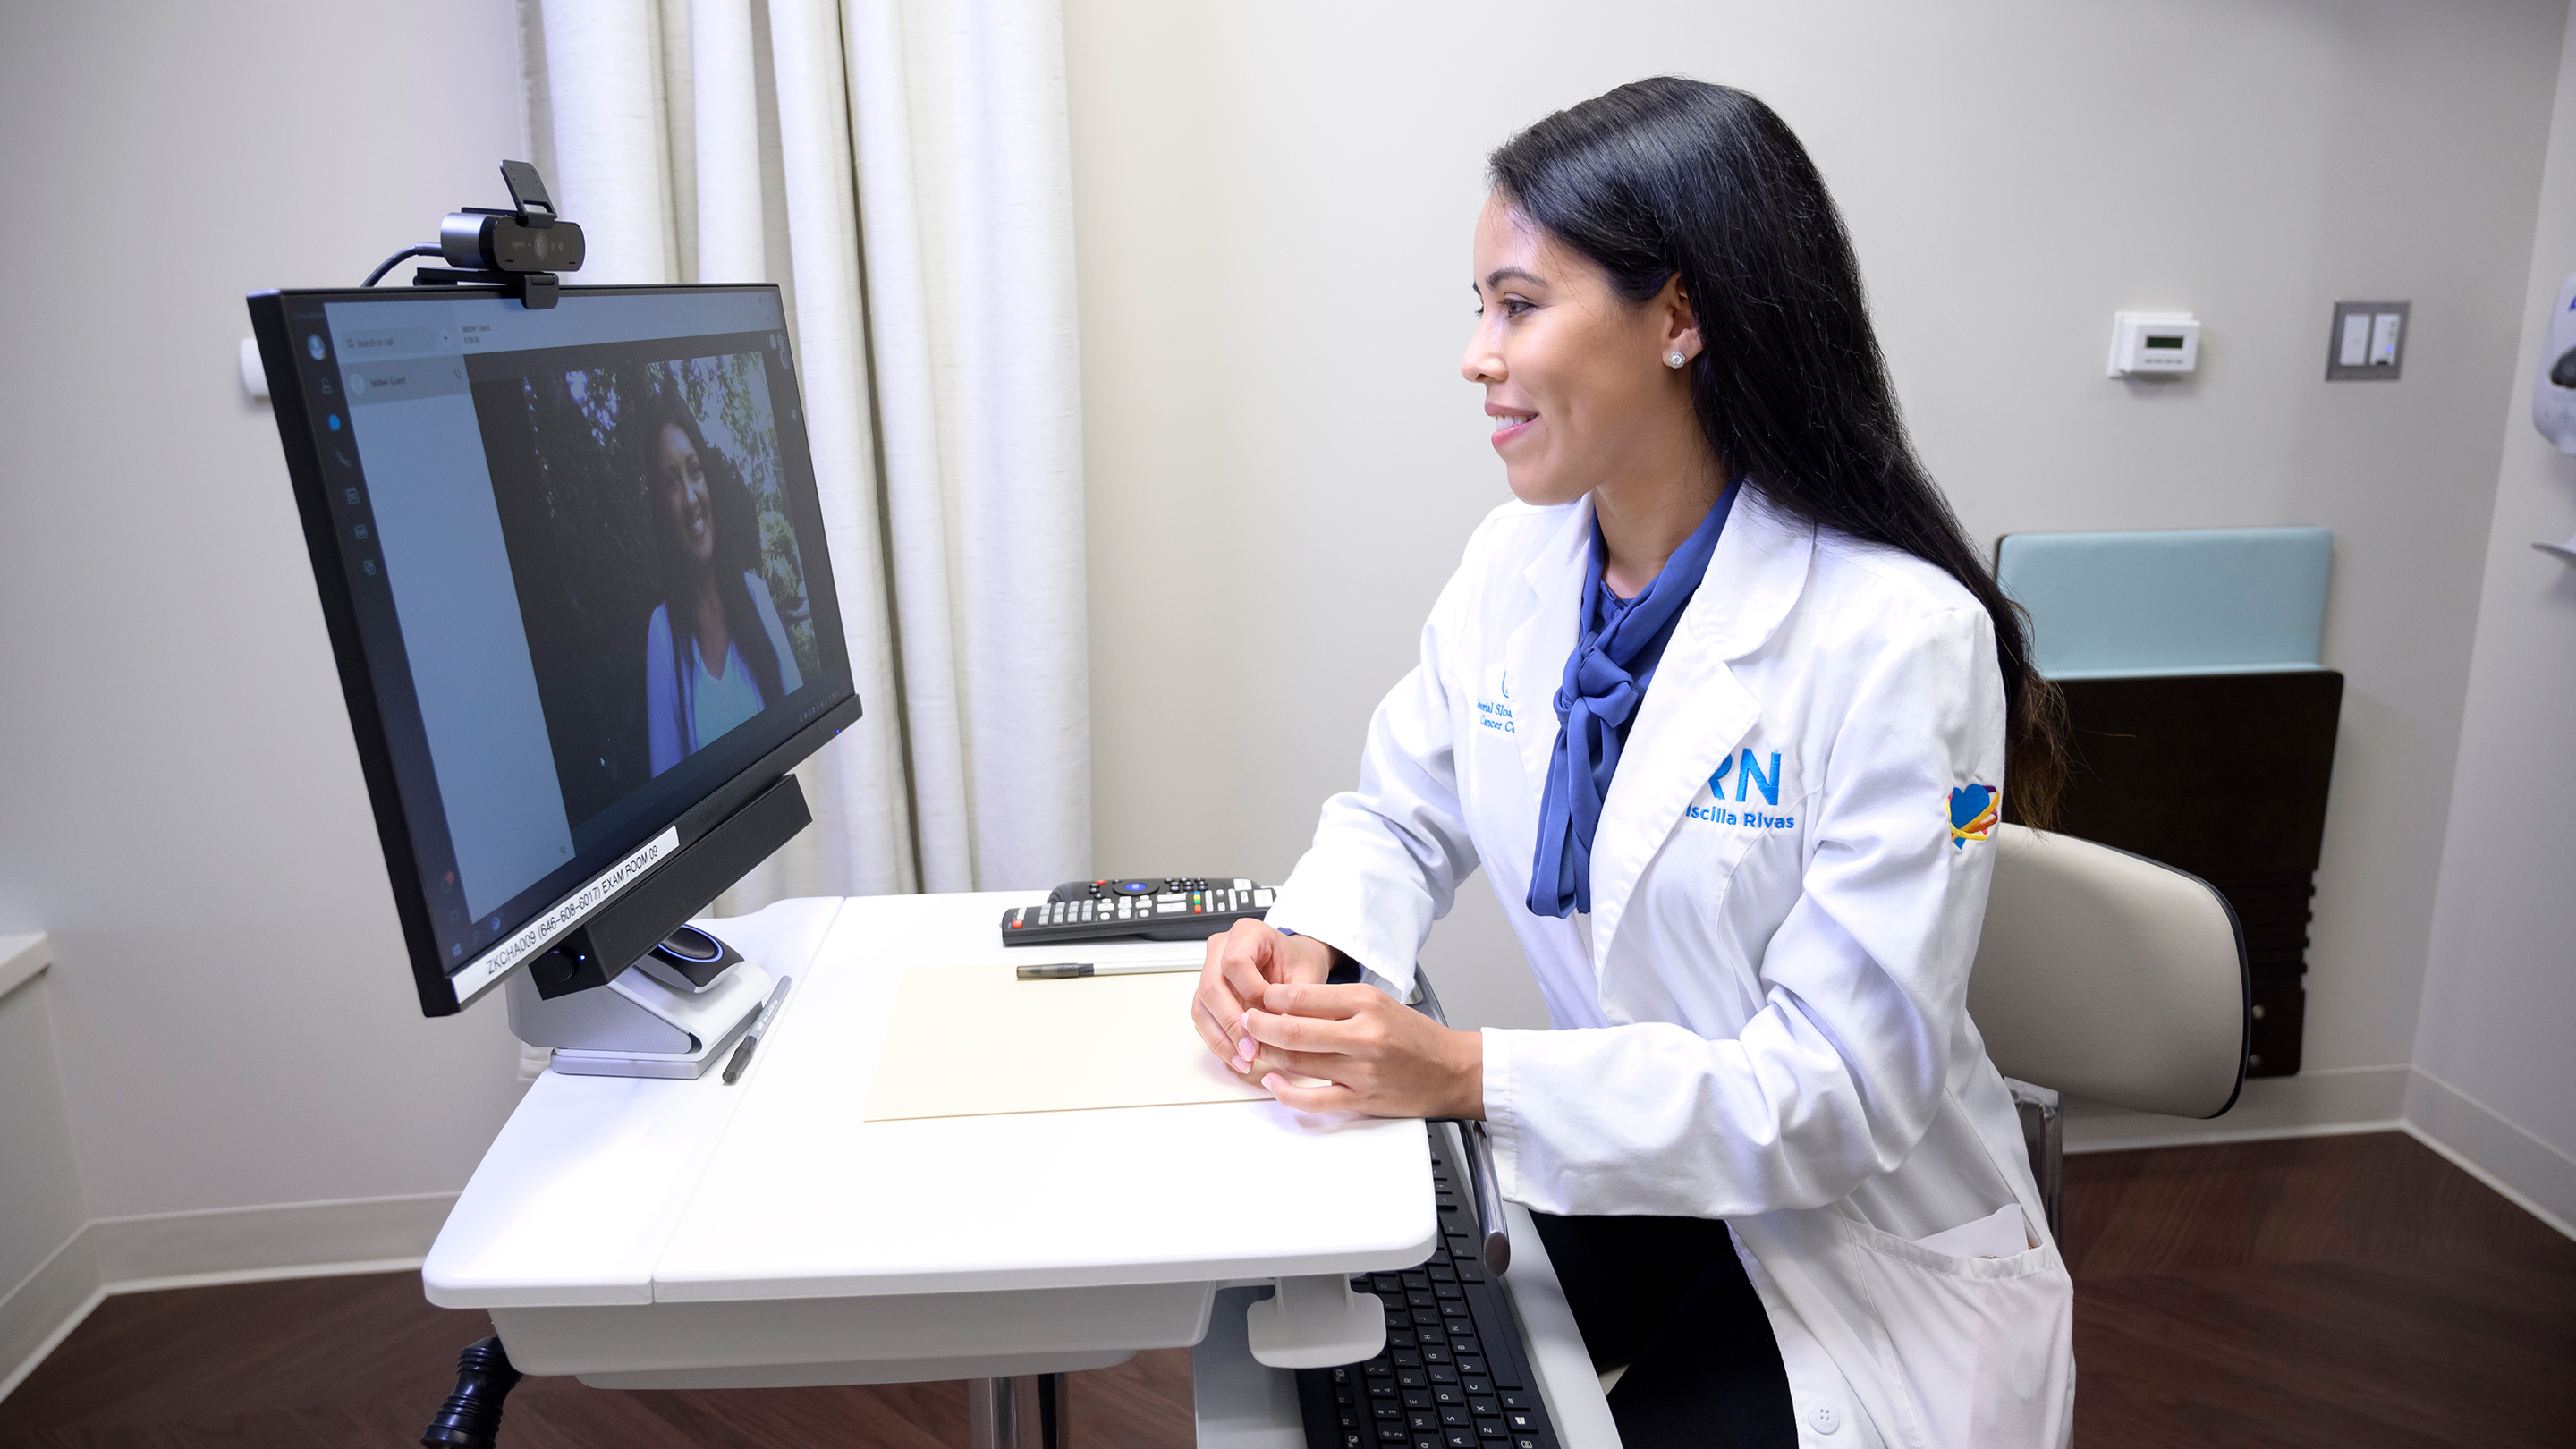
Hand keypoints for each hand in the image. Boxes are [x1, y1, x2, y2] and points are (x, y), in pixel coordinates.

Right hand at [1192, 919, 1333, 1069]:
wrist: (1294, 963)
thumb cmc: (1299, 964)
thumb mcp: (1307, 977)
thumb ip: (1296, 1001)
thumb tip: (1282, 1032)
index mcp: (1247, 932)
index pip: (1235, 962)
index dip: (1252, 994)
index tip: (1273, 1016)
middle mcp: (1221, 948)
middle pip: (1211, 986)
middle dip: (1231, 1024)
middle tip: (1251, 1051)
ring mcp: (1209, 970)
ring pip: (1201, 1006)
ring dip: (1221, 1038)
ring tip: (1244, 1061)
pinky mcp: (1207, 994)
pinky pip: (1203, 1019)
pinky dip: (1219, 1041)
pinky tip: (1237, 1058)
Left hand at [1238, 981, 1484, 1120]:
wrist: (1452, 1070)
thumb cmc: (1415, 1036)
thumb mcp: (1379, 1003)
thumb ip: (1335, 1005)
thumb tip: (1285, 1005)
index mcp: (1366, 1003)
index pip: (1302, 996)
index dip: (1269, 998)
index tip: (1258, 999)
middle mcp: (1363, 1035)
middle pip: (1292, 1030)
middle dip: (1258, 1026)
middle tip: (1246, 1022)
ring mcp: (1361, 1071)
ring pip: (1297, 1063)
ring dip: (1268, 1056)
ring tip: (1255, 1048)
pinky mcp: (1361, 1100)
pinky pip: (1312, 1099)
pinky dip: (1286, 1091)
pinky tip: (1274, 1082)